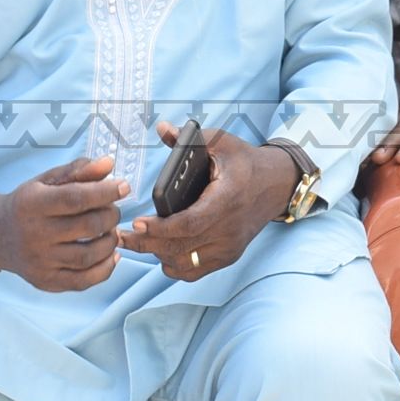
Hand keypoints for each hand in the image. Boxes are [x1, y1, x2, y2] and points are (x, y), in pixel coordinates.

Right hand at [0, 155, 130, 291]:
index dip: (105, 192)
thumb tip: (109, 163)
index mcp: (32, 204)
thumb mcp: (47, 180)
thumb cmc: (28, 203)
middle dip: (110, 215)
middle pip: (87, 227)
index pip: (76, 198)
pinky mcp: (45, 281)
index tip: (123, 187)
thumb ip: (79, 170)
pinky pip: (83, 281)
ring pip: (88, 256)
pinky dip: (105, 269)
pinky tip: (110, 254)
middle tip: (113, 210)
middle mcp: (34, 235)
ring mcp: (39, 262)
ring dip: (110, 242)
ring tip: (111, 231)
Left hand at [119, 125, 297, 282]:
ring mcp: (230, 246)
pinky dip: (174, 266)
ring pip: (185, 263)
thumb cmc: (245, 161)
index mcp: (227, 198)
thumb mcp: (221, 142)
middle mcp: (230, 228)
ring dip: (158, 255)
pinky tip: (161, 253)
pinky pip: (196, 272)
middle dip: (147, 244)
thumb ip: (189, 138)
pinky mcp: (229, 256)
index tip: (136, 222)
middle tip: (122, 236)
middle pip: (181, 247)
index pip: (190, 223)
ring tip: (138, 241)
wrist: (276, 185)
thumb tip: (162, 128)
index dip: (160, 228)